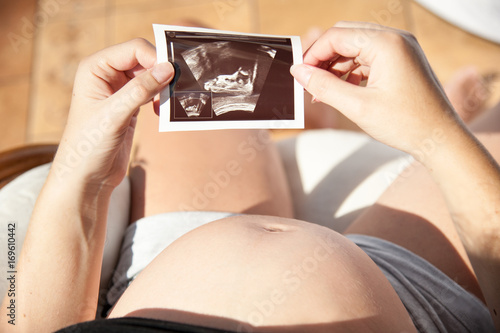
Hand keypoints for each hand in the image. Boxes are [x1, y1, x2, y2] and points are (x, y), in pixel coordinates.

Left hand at [51, 38, 173, 188]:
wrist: (86, 177)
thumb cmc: (88, 146)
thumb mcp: (114, 115)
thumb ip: (141, 89)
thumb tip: (168, 68)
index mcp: (95, 68)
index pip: (133, 49)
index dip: (154, 58)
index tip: (172, 75)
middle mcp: (106, 75)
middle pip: (144, 60)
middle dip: (161, 72)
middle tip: (175, 89)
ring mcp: (119, 90)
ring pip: (150, 76)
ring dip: (163, 87)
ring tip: (167, 104)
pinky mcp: (130, 106)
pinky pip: (151, 92)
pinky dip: (161, 98)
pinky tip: (162, 111)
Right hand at [291, 22, 463, 156]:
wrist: (440, 139)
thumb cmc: (405, 124)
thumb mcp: (357, 107)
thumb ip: (324, 86)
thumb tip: (298, 72)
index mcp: (386, 43)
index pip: (336, 36)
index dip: (313, 54)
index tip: (299, 75)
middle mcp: (395, 38)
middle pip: (345, 36)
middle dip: (323, 58)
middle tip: (309, 81)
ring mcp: (401, 48)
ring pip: (355, 47)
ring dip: (336, 66)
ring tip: (323, 91)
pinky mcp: (402, 60)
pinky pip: (368, 57)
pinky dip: (351, 71)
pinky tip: (343, 90)